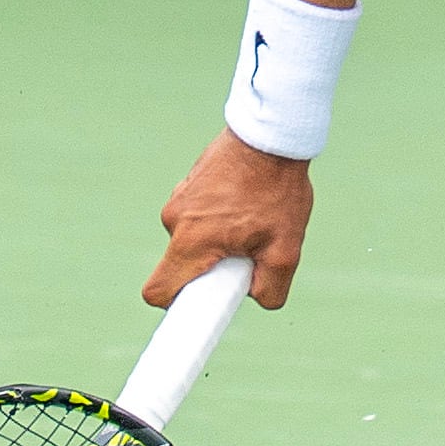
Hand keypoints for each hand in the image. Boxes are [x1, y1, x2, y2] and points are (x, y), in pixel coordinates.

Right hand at [143, 129, 313, 311]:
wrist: (272, 135)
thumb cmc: (277, 191)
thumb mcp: (286, 249)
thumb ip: (271, 288)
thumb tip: (255, 297)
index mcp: (191, 242)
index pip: (159, 291)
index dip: (174, 308)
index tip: (196, 310)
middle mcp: (175, 220)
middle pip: (183, 264)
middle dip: (212, 267)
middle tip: (248, 251)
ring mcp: (179, 197)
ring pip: (194, 237)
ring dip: (219, 237)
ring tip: (254, 216)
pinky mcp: (189, 182)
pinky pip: (199, 213)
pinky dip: (219, 216)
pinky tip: (248, 198)